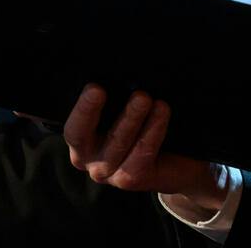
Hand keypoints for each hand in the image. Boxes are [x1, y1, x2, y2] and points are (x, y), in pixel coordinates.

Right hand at [63, 83, 229, 206]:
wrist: (178, 159)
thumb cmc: (143, 124)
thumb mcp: (124, 107)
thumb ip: (114, 95)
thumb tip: (115, 71)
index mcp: (80, 137)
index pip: (72, 124)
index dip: (81, 108)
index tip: (94, 87)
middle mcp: (87, 157)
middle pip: (84, 135)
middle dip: (93, 111)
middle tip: (102, 89)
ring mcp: (107, 172)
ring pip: (116, 143)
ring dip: (131, 118)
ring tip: (146, 97)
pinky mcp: (129, 179)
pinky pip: (140, 155)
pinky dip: (152, 131)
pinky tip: (162, 112)